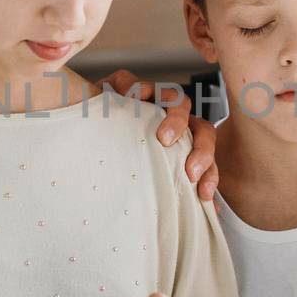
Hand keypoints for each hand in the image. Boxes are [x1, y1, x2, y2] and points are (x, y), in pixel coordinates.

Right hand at [97, 69, 218, 200]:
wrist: (86, 143)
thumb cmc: (123, 166)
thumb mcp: (153, 179)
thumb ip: (177, 192)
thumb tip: (210, 215)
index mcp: (183, 140)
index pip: (207, 152)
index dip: (210, 171)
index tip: (202, 195)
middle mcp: (171, 119)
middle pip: (202, 126)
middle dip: (202, 150)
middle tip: (189, 172)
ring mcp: (151, 100)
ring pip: (177, 99)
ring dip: (177, 119)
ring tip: (164, 139)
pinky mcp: (122, 86)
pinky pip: (131, 82)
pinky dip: (133, 90)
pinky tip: (130, 101)